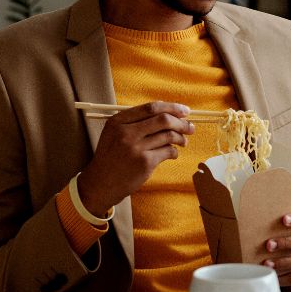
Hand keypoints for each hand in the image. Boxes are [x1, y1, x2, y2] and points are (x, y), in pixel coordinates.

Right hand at [77, 101, 194, 213]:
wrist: (100, 183)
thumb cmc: (112, 157)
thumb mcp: (114, 133)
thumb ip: (135, 122)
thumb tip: (170, 114)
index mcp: (118, 121)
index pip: (151, 107)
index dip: (172, 107)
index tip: (184, 111)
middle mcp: (126, 132)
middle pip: (163, 120)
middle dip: (181, 122)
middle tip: (190, 127)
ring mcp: (135, 148)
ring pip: (168, 135)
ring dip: (181, 138)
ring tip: (183, 141)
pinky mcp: (144, 162)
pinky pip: (168, 151)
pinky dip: (174, 152)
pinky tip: (172, 153)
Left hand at [262, 211, 290, 286]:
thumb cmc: (290, 237)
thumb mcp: (289, 228)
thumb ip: (280, 223)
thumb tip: (258, 217)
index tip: (284, 219)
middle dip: (287, 242)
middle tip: (269, 244)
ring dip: (284, 262)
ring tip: (267, 263)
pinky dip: (284, 277)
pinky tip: (272, 274)